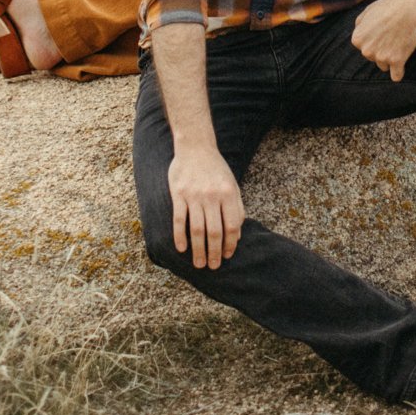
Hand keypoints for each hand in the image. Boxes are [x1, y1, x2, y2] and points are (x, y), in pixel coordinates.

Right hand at [167, 145, 241, 269]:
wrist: (195, 147)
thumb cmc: (216, 168)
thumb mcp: (233, 185)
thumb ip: (237, 208)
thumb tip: (237, 234)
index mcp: (228, 194)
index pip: (232, 226)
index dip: (230, 244)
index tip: (226, 256)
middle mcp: (212, 196)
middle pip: (214, 232)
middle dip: (214, 253)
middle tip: (212, 267)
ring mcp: (194, 195)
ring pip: (197, 229)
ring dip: (198, 249)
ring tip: (198, 263)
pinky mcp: (178, 194)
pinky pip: (179, 219)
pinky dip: (179, 235)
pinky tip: (181, 248)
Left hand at [352, 0, 415, 80]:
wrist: (409, 8)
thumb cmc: (389, 7)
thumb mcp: (367, 12)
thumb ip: (360, 25)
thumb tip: (358, 35)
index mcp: (357, 39)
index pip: (364, 48)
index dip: (374, 42)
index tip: (383, 35)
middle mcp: (366, 50)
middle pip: (373, 58)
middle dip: (382, 51)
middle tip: (393, 37)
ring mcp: (381, 56)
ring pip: (384, 66)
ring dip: (391, 59)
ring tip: (399, 44)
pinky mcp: (396, 61)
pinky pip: (396, 76)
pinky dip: (398, 73)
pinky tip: (401, 69)